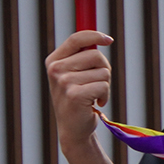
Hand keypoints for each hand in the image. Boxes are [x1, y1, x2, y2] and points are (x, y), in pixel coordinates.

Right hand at [45, 31, 114, 153]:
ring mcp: (63, 82)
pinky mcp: (74, 94)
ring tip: (93, 95)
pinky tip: (95, 104)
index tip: (109, 40)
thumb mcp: (74, 74)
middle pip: (96, 55)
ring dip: (105, 85)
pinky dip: (105, 95)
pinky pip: (104, 86)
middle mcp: (55, 69)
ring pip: (103, 72)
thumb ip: (83, 56)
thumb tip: (104, 38)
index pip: (76, 39)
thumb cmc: (78, 97)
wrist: (73, 128)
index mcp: (53, 61)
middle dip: (104, 69)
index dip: (95, 35)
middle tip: (96, 83)